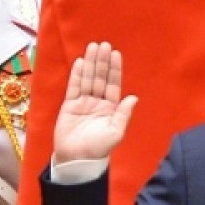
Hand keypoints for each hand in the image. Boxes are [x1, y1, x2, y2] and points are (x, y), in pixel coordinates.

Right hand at [54, 42, 137, 163]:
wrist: (76, 159)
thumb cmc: (98, 149)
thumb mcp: (115, 132)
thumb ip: (123, 114)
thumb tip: (134, 97)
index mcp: (111, 108)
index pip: (113, 84)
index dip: (114, 69)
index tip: (115, 54)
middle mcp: (98, 102)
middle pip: (100, 78)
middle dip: (102, 61)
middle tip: (103, 44)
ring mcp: (83, 102)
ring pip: (87, 79)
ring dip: (90, 63)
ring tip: (92, 47)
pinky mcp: (70, 105)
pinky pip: (74, 87)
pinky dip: (77, 75)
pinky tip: (80, 62)